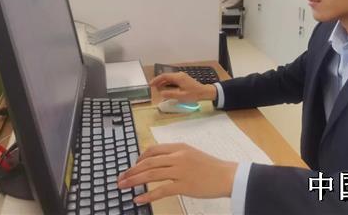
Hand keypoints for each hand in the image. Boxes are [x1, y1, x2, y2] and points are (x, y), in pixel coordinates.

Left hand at [117, 143, 237, 203]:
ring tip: (123, 187)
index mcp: (179, 147)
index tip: (133, 166)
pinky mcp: (183, 186)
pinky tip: (138, 200)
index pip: (153, 150)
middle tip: (120, 178)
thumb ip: (176, 155)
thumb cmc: (210, 166)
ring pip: (151, 174)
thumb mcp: (192, 153)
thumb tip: (158, 162)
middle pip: (148, 162)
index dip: (139, 158)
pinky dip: (147, 195)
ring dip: (134, 181)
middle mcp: (177, 157)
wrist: (227, 176)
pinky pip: (161, 190)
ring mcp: (180, 171)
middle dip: (131, 171)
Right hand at [150, 72, 216, 101]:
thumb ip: (170, 94)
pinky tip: (165, 87)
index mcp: (178, 77)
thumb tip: (161, 93)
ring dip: (163, 82)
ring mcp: (182, 76)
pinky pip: (173, 79)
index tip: (150, 84)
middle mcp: (179, 75)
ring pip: (169, 78)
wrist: (204, 92)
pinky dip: (168, 82)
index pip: (164, 76)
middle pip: (166, 76)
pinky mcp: (183, 79)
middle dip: (158, 81)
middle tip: (152, 86)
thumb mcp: (181, 96)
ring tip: (157, 88)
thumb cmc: (194, 94)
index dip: (156, 80)